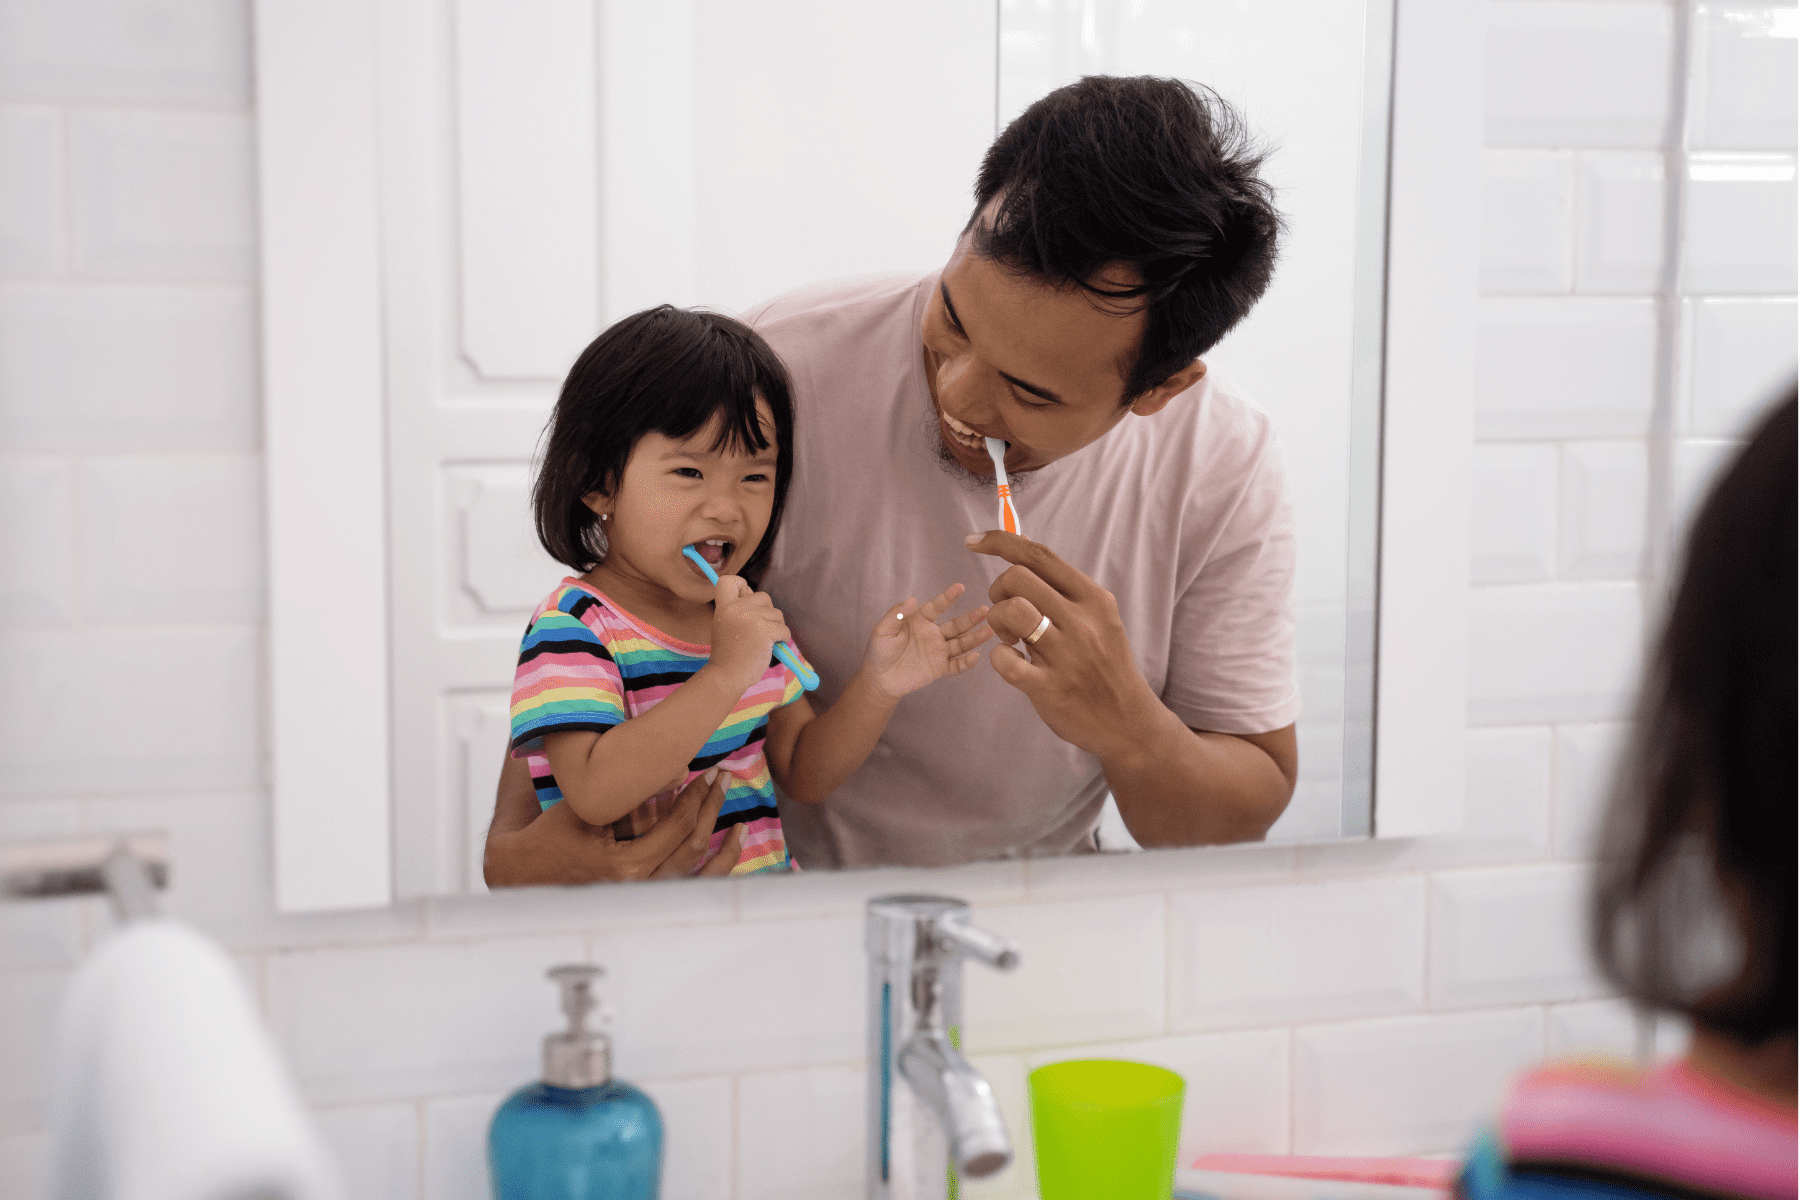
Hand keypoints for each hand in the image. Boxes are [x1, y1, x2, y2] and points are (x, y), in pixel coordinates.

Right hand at [485, 761, 742, 884]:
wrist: (522, 871)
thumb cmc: (548, 835)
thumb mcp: (583, 806)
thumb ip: (626, 790)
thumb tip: (675, 767)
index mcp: (624, 867)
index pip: (676, 826)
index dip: (696, 795)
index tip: (706, 771)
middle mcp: (640, 887)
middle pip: (692, 844)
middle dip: (710, 807)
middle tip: (721, 778)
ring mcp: (645, 895)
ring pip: (699, 870)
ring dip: (722, 840)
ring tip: (735, 815)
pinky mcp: (646, 896)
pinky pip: (693, 885)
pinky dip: (718, 866)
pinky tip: (732, 844)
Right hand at [709, 575, 790, 685]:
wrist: (727, 676)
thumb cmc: (729, 654)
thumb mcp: (725, 625)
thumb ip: (737, 610)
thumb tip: (758, 597)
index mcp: (724, 606)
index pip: (729, 580)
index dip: (742, 586)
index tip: (744, 600)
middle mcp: (736, 608)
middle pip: (763, 596)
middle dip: (767, 612)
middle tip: (758, 630)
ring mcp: (751, 619)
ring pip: (777, 613)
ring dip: (775, 627)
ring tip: (762, 642)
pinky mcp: (765, 631)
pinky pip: (784, 629)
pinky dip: (782, 639)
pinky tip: (772, 647)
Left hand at [860, 582, 993, 700]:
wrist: (879, 679)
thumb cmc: (879, 652)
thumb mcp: (882, 630)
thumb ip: (896, 614)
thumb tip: (912, 598)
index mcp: (920, 621)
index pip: (937, 607)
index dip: (948, 597)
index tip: (960, 587)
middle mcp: (933, 634)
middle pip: (956, 625)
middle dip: (971, 618)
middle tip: (986, 610)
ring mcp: (938, 652)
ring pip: (961, 643)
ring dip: (975, 637)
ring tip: (990, 630)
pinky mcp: (939, 669)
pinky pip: (956, 666)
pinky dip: (966, 663)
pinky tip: (975, 656)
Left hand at [967, 530, 1161, 759]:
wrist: (1127, 721)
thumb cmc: (1104, 665)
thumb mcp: (1098, 619)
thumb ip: (1063, 589)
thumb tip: (1021, 548)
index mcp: (1093, 599)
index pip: (1040, 555)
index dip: (1000, 542)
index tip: (974, 543)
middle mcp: (1081, 621)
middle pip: (1018, 577)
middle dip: (998, 590)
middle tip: (1006, 613)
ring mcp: (1066, 655)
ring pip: (1011, 611)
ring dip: (996, 620)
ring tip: (1010, 638)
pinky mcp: (1049, 687)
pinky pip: (1004, 661)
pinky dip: (998, 657)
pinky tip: (1010, 661)